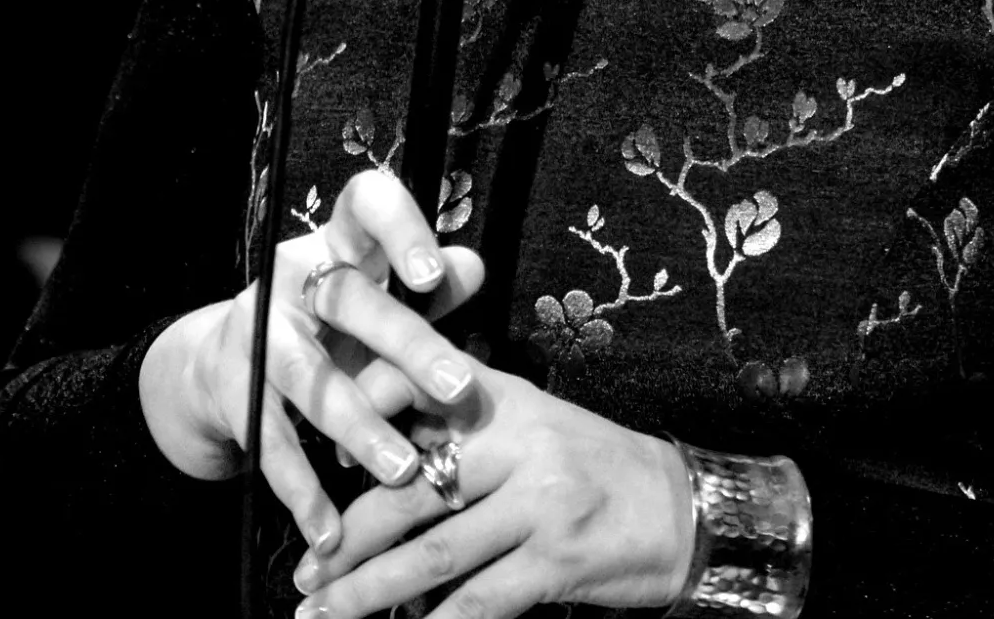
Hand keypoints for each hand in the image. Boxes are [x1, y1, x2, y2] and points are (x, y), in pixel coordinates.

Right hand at [139, 168, 486, 552]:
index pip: (365, 206)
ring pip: (308, 377)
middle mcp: (293, 277)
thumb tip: (473, 267)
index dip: (398, 230)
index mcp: (338, 241)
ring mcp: (258, 332)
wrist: (227, 360)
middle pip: (349, 300)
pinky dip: (301, 492)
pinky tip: (331, 532)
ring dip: (357, 425)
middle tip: (459, 390)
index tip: (433, 275)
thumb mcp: (380, 298)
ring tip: (404, 470)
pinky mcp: (235, 390)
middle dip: (406, 345)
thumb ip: (430, 286)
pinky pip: (270, 443)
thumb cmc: (338, 326)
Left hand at [289, 362, 692, 616]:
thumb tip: (382, 462)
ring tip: (325, 614)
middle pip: (407, 492)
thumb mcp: (533, 419)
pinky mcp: (557, 560)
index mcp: (499, 400)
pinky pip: (481, 600)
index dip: (353, 429)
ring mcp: (537, 504)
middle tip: (307, 571)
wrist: (687, 508)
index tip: (313, 470)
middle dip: (347, 540)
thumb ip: (464, 428)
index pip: (409, 396)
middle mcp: (515, 444)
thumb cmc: (596, 466)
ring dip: (370, 593)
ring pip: (433, 555)